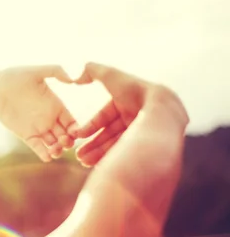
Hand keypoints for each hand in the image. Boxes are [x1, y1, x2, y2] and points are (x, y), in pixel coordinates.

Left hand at [0, 65, 78, 161]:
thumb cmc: (15, 76)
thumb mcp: (36, 71)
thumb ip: (56, 71)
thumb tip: (72, 79)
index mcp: (56, 105)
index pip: (72, 122)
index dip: (76, 129)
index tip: (75, 133)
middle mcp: (49, 119)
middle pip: (65, 136)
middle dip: (68, 142)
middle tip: (64, 142)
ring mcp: (38, 128)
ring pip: (53, 144)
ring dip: (57, 150)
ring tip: (55, 150)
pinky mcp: (25, 134)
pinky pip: (37, 146)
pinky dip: (43, 153)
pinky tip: (47, 157)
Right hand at [73, 62, 188, 166]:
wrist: (161, 109)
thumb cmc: (135, 91)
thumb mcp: (110, 76)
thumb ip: (92, 71)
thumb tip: (76, 75)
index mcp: (126, 103)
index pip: (104, 118)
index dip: (89, 127)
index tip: (76, 136)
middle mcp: (135, 118)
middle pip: (109, 134)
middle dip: (92, 144)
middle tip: (78, 155)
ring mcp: (142, 132)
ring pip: (116, 145)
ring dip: (99, 153)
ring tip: (84, 162)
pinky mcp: (147, 145)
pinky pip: (127, 153)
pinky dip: (112, 158)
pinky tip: (98, 165)